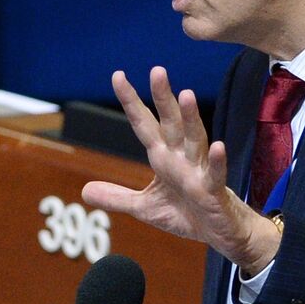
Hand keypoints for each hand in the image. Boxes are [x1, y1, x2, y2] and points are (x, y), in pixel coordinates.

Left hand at [82, 67, 280, 273]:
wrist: (219, 232)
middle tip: (157, 70)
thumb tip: (84, 190)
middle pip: (170, 123)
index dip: (131, 101)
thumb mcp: (144, 208)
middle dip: (163, 98)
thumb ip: (117, 197)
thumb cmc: (186, 213)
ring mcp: (199, 171)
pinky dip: (217, 161)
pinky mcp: (214, 190)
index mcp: (162, 157)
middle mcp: (180, 158)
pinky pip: (216, 174)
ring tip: (186, 95)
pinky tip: (218, 146)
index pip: (144, 124)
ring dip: (191, 118)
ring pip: (195, 140)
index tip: (118, 76)